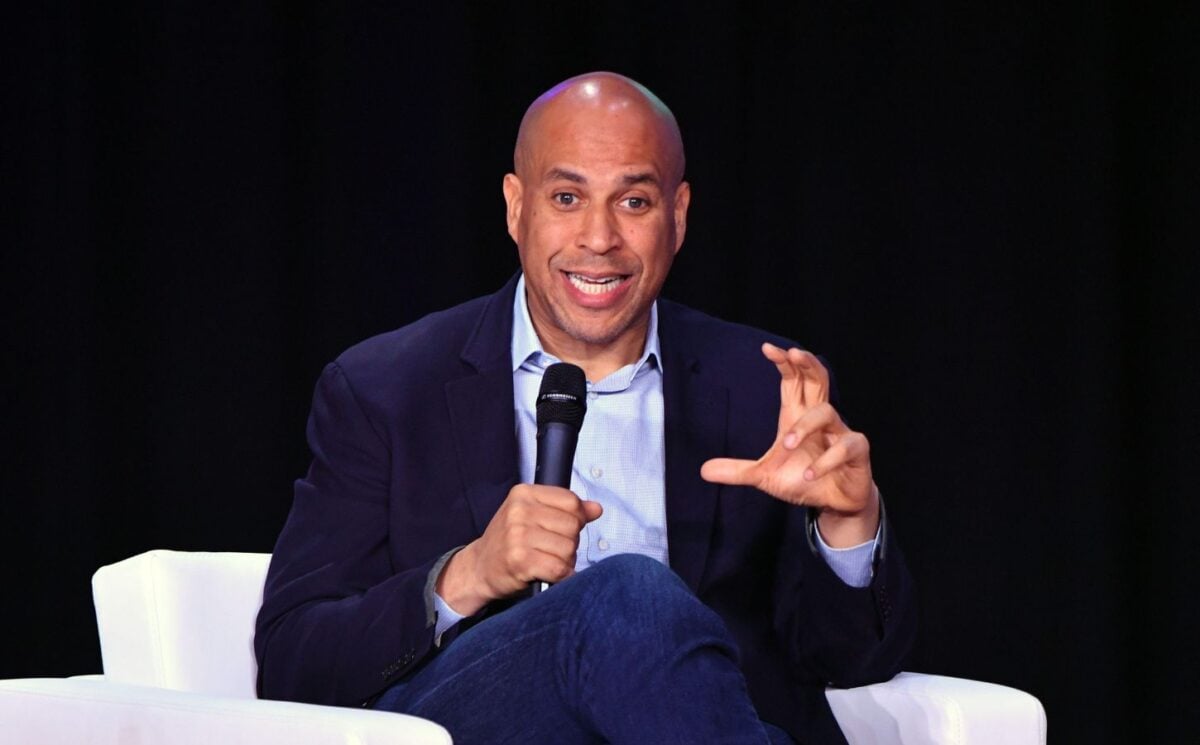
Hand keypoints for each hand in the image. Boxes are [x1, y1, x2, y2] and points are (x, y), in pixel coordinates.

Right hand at [436, 484, 602, 614]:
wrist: (478, 568)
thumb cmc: (509, 541)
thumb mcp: (532, 516)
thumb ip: (565, 510)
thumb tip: (596, 509)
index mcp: (524, 493)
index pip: (571, 501)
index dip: (578, 518)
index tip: (566, 529)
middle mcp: (519, 511)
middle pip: (572, 525)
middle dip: (570, 542)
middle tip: (552, 549)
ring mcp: (518, 536)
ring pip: (568, 548)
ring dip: (565, 561)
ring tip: (548, 561)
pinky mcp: (520, 561)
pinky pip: (559, 568)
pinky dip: (561, 576)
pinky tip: (550, 574)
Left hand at [700, 343, 878, 545]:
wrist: (835, 504)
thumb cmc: (803, 480)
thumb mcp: (765, 477)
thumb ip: (738, 472)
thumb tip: (703, 470)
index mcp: (798, 417)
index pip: (793, 381)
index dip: (784, 363)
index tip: (767, 348)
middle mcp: (820, 420)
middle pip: (819, 379)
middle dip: (808, 364)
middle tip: (794, 353)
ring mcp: (840, 433)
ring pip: (827, 412)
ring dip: (804, 427)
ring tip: (786, 445)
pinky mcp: (857, 452)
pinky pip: (845, 447)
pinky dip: (825, 461)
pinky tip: (808, 476)